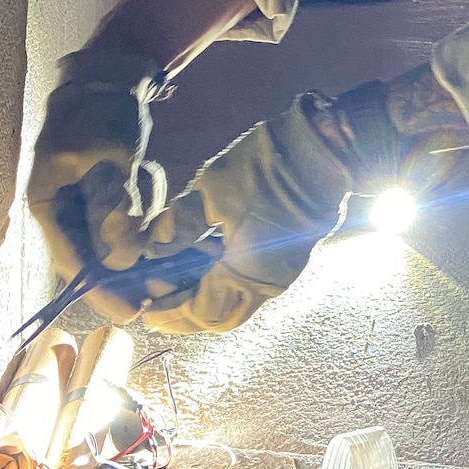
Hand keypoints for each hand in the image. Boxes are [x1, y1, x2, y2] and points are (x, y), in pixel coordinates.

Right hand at [25, 51, 174, 314]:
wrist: (110, 77)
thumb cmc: (100, 111)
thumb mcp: (108, 154)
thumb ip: (114, 205)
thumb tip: (121, 257)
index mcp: (48, 205)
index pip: (73, 263)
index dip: (102, 291)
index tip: (133, 312)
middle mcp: (64, 211)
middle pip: (98, 258)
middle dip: (133, 269)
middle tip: (167, 283)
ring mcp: (87, 203)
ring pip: (120, 236)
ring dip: (142, 225)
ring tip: (150, 185)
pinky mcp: (109, 193)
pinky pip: (133, 214)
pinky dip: (148, 200)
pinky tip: (148, 169)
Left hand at [89, 94, 356, 332]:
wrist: (325, 150)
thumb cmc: (265, 167)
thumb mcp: (211, 190)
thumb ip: (180, 227)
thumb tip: (153, 250)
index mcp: (243, 272)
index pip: (196, 311)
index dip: (167, 310)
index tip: (142, 304)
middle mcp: (264, 285)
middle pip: (218, 319)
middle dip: (185, 315)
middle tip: (158, 299)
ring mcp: (280, 275)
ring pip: (236, 306)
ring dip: (206, 301)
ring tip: (178, 282)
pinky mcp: (288, 261)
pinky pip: (250, 289)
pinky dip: (223, 285)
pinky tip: (205, 263)